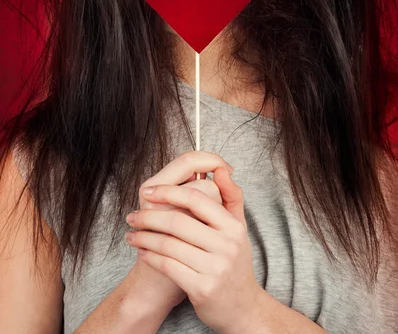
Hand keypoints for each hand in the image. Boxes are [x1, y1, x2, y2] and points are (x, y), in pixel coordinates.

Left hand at [126, 154, 261, 333]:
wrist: (241, 307)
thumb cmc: (233, 261)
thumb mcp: (238, 227)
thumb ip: (230, 196)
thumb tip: (221, 169)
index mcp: (233, 225)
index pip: (197, 198)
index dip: (168, 191)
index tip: (148, 191)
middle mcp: (227, 245)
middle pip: (178, 220)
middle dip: (149, 216)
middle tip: (133, 215)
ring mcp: (216, 268)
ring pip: (169, 244)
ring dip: (144, 238)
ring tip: (132, 235)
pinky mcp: (203, 288)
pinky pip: (168, 265)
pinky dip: (150, 256)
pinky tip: (142, 252)